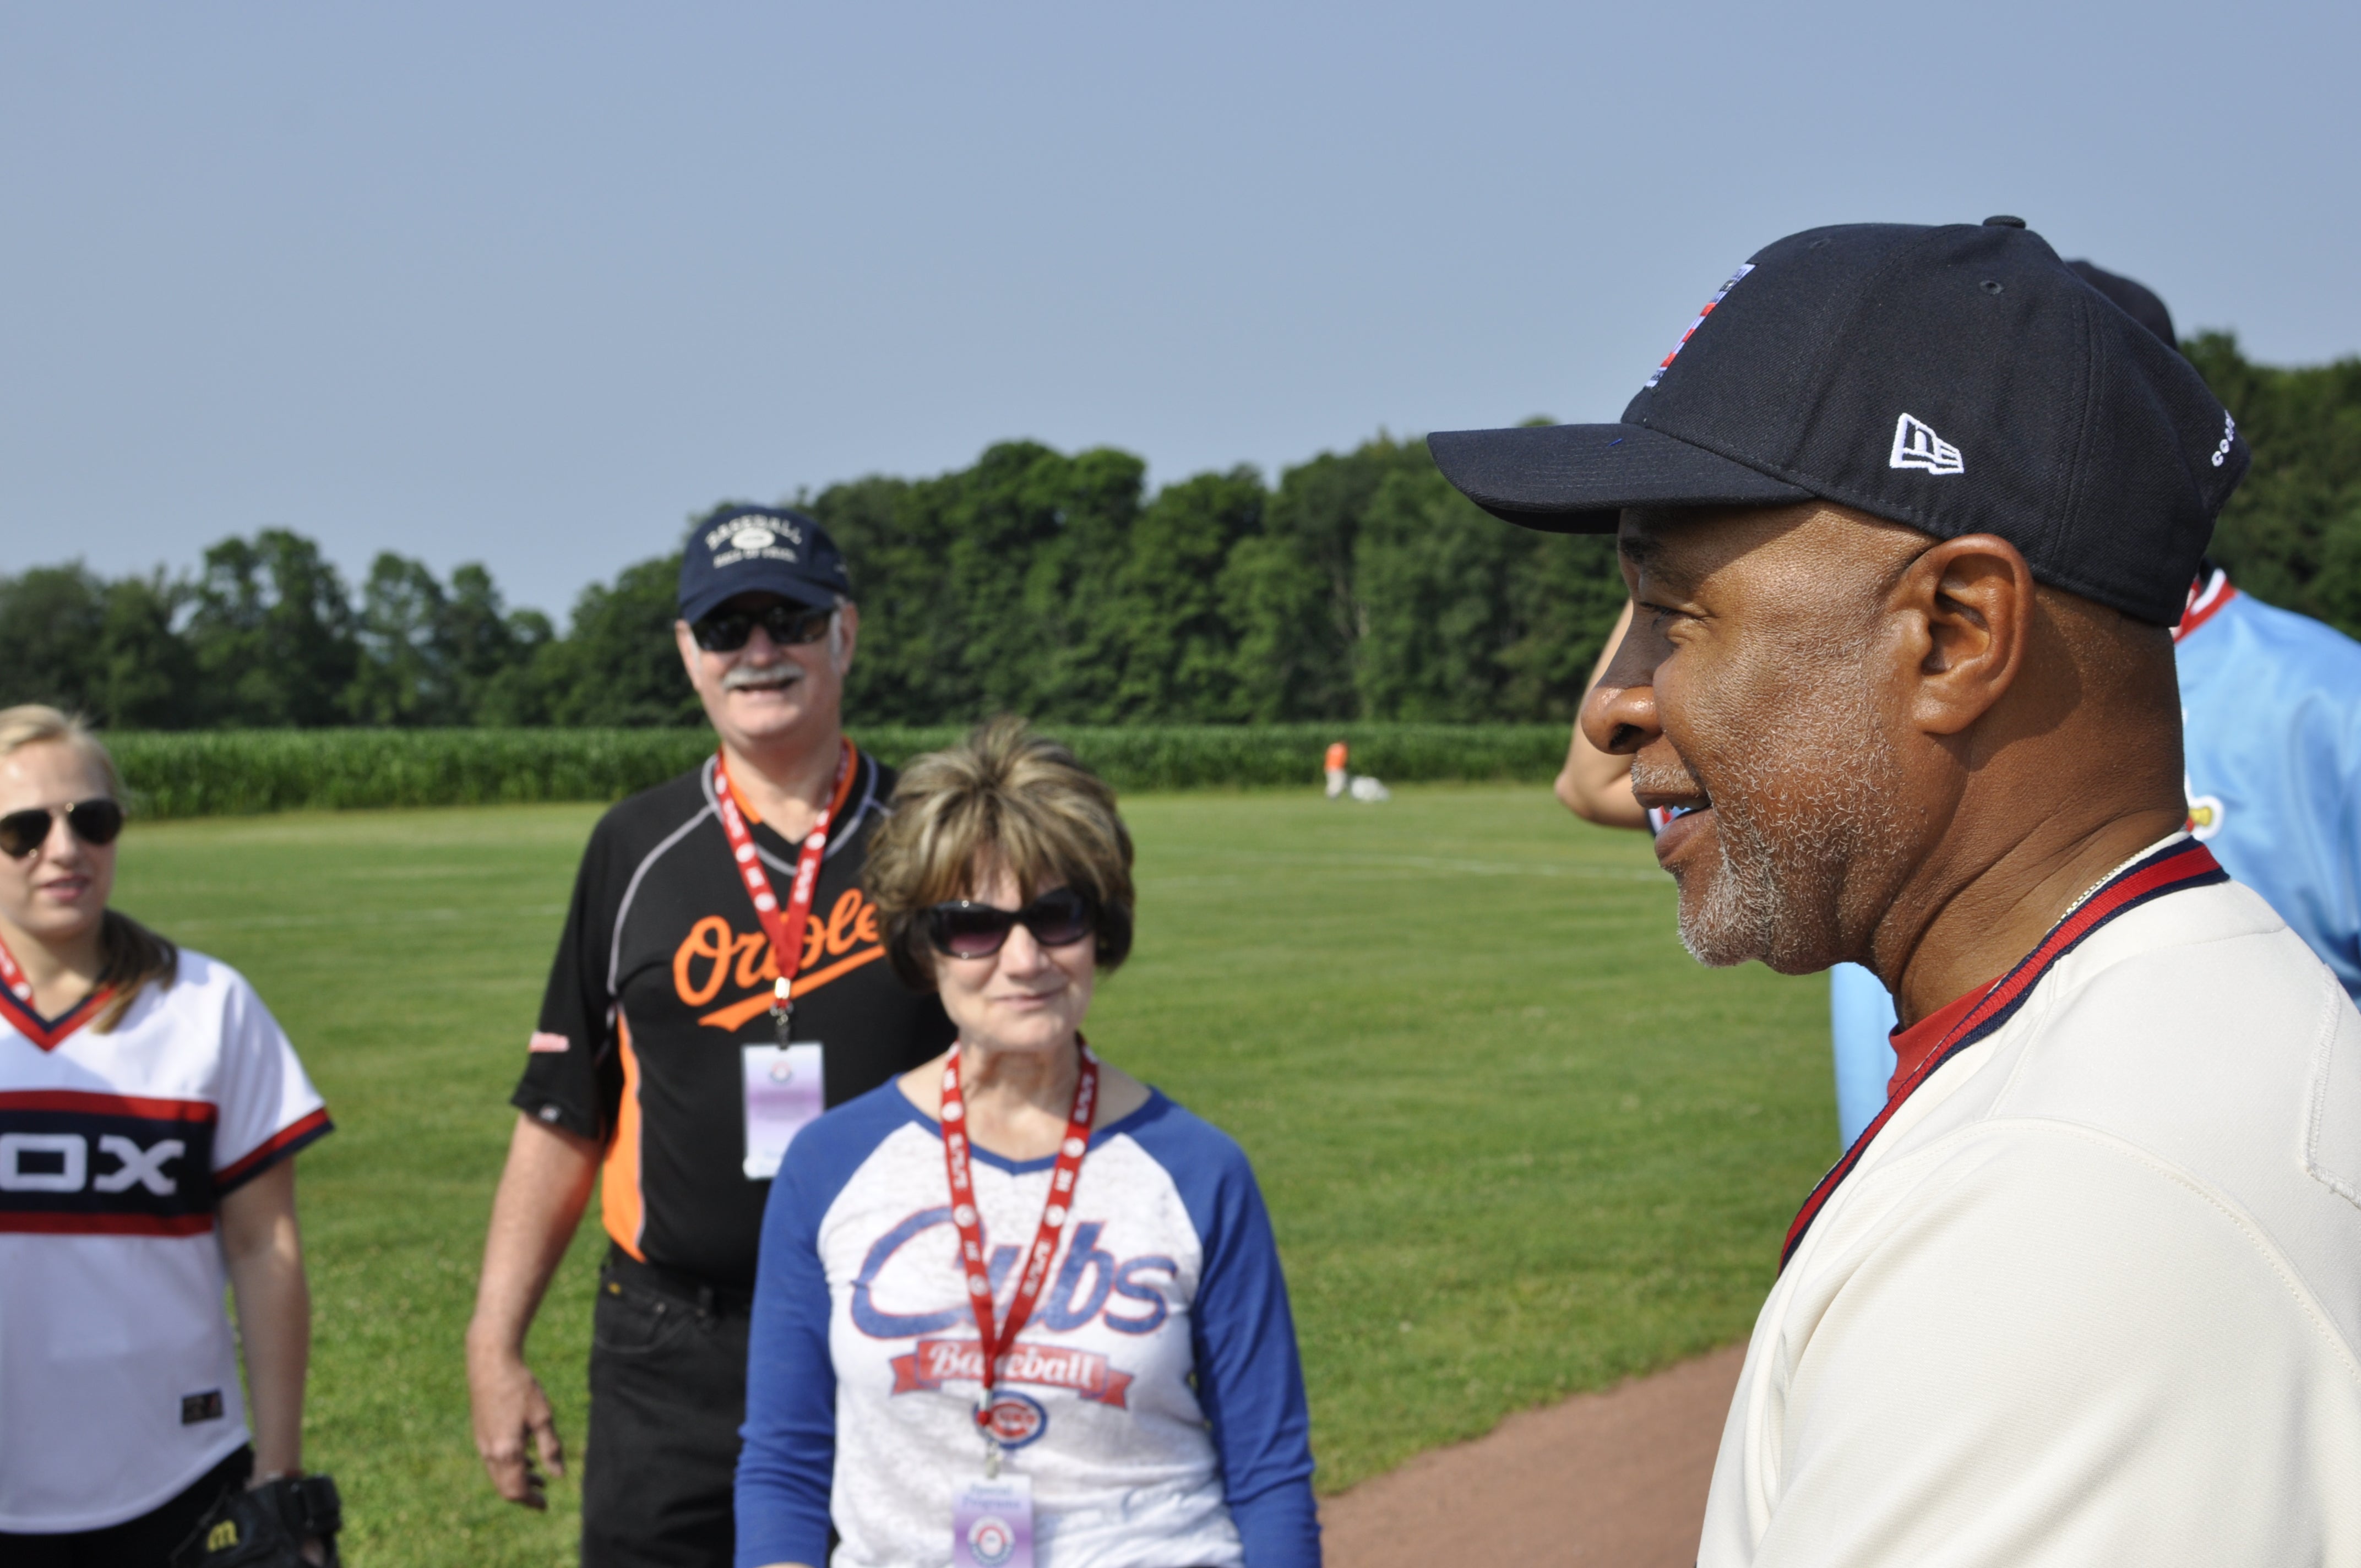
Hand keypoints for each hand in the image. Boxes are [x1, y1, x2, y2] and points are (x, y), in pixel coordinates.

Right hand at [467, 1344, 565, 1508]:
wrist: (490, 1363)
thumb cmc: (520, 1388)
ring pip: (497, 1475)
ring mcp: (481, 1443)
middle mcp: (490, 1452)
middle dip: (524, 1494)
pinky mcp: (480, 1434)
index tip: (545, 1505)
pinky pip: (493, 1462)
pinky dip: (508, 1467)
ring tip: (538, 1477)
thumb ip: (550, 1449)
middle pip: (504, 1487)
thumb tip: (558, 1476)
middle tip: (543, 1494)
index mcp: (506, 1451)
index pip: (516, 1490)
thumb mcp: (542, 1417)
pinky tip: (524, 1457)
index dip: (531, 1501)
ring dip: (516, 1480)